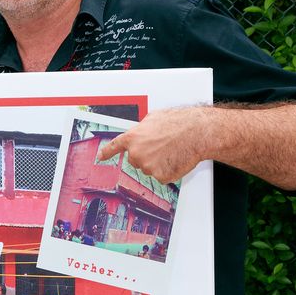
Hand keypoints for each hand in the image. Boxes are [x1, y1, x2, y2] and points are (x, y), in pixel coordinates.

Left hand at [96, 106, 212, 183]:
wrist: (195, 132)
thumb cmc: (177, 123)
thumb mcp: (153, 118)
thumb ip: (141, 129)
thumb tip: (141, 133)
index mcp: (133, 138)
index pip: (114, 147)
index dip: (106, 153)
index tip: (100, 157)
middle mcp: (137, 154)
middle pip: (135, 161)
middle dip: (145, 155)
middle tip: (160, 147)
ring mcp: (147, 166)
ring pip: (149, 169)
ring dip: (158, 163)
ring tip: (170, 151)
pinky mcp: (160, 176)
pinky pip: (161, 176)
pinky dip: (168, 170)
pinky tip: (174, 159)